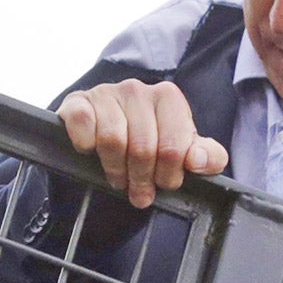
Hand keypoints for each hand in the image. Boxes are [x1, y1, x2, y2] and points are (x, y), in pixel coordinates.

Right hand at [58, 80, 228, 208]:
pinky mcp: (77, 102)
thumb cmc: (148, 142)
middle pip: (143, 148)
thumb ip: (205, 156)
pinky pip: (83, 128)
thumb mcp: (182, 151)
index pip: (174, 146)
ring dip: (115, 170)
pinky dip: (87, 147)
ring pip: (112, 141)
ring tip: (119, 178)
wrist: (103, 133)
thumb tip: (200, 160)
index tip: (164, 184)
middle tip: (140, 192)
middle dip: (142, 179)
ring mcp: (105, 93)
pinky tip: (92, 153)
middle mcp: (137, 90)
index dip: (168, 175)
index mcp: (167, 98)